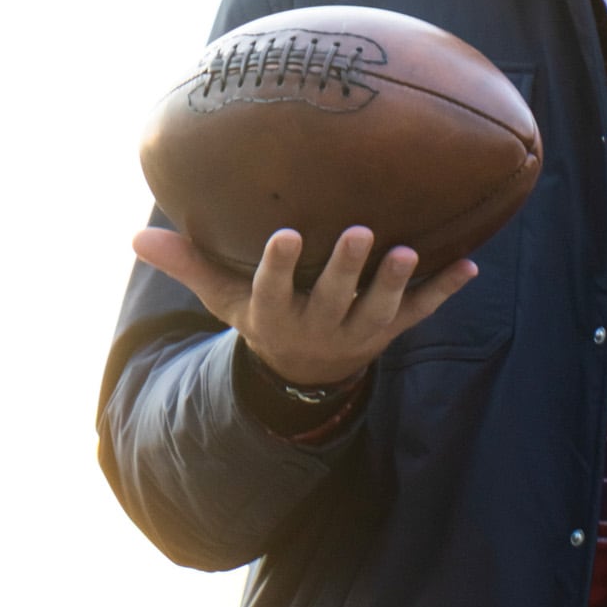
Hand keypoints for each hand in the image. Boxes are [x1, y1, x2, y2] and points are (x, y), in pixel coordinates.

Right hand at [133, 224, 476, 385]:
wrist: (303, 375)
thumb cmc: (261, 317)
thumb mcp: (222, 299)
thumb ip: (189, 265)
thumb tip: (137, 237)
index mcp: (274, 315)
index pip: (274, 290)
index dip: (280, 265)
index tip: (287, 233)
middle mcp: (318, 325)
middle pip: (335, 299)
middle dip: (348, 269)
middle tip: (362, 231)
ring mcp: (358, 330)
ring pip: (380, 310)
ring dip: (395, 282)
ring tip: (409, 250)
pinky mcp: (391, 330)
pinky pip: (421, 312)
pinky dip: (444, 290)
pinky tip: (469, 264)